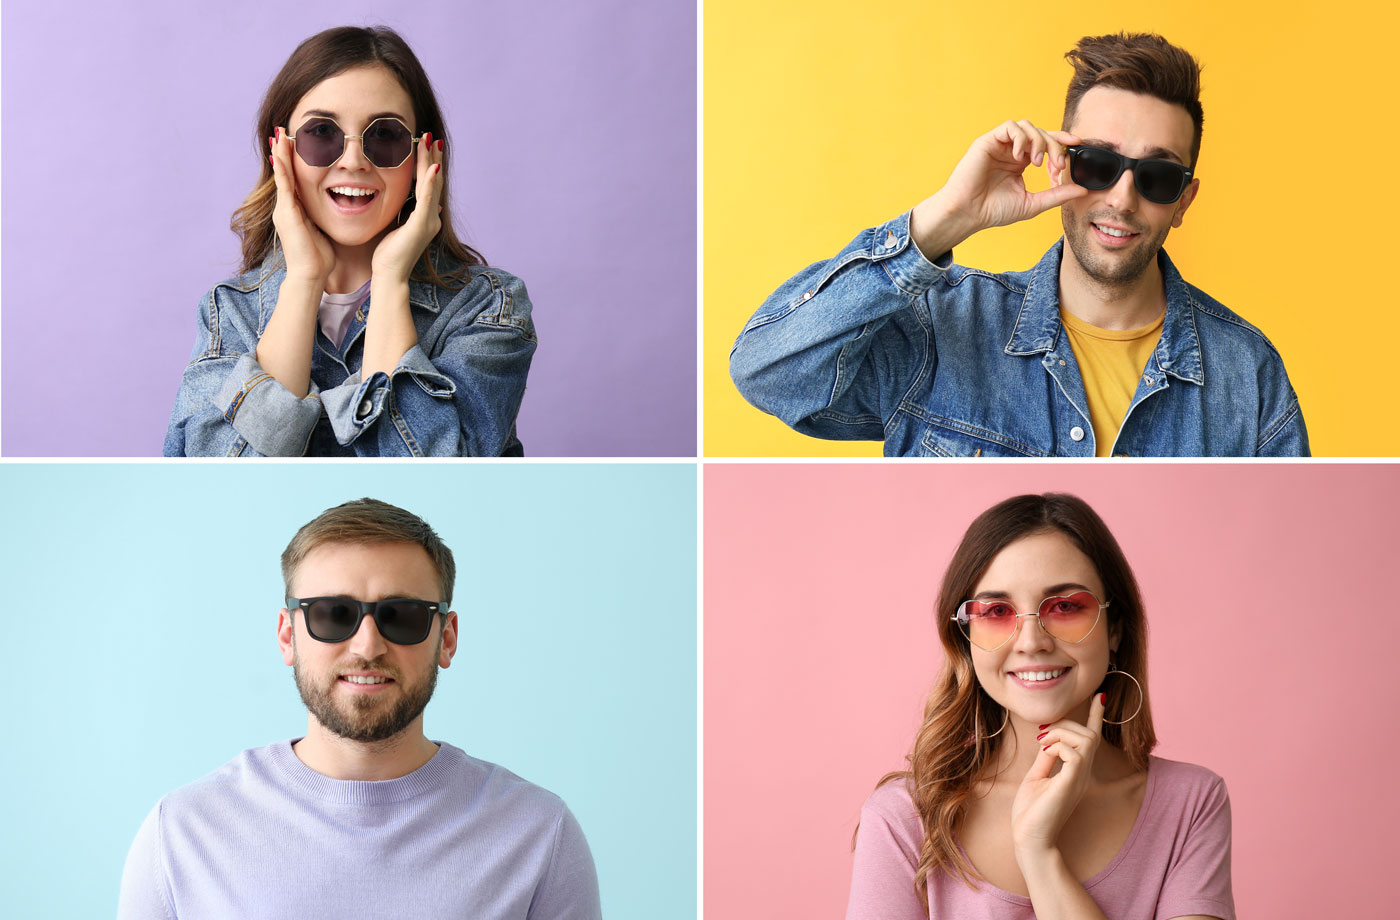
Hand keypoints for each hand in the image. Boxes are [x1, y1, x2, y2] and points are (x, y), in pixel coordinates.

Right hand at [269, 127, 334, 283]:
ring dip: (281, 154)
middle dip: (284, 152)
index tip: (295, 144)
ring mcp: (284, 210)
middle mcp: (286, 208)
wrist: (311, 275)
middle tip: (282, 130)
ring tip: (279, 134)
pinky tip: (281, 153)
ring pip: (282, 176)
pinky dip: (282, 168)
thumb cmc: (320, 258)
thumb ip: (323, 218)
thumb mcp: (322, 231)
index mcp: (295, 211)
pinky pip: (284, 186)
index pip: (294, 180)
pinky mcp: (286, 214)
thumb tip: (337, 209)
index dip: (293, 162)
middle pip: (285, 174)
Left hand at [371, 133, 443, 283]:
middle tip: (431, 136)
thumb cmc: (388, 255)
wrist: (389, 276)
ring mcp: (429, 222)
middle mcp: (432, 218)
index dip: (428, 165)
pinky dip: (430, 183)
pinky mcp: (421, 227)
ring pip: (433, 186)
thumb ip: (404, 213)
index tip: (425, 145)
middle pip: (434, 181)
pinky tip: (431, 168)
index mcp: (426, 217)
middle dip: (433, 157)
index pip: (428, 185)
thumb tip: (408, 203)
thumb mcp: (396, 227)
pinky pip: (427, 200)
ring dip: (432, 162)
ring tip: (431, 142)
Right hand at [944, 119, 1087, 228]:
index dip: (1062, 142)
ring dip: (1038, 141)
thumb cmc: (993, 211)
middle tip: (1058, 164)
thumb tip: (1083, 190)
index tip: (1076, 147)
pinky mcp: (988, 141)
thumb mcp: (1032, 204)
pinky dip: (1020, 138)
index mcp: (1020, 162)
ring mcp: (999, 145)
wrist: (967, 213)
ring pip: (1027, 127)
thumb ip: (1057, 195)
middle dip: (1054, 146)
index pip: (1045, 144)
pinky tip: (1020, 156)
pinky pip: (1010, 127)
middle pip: (1040, 133)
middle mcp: (1010, 151)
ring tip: (1037, 162)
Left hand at [1010, 692, 1104, 855]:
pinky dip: (1058, 746)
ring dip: (1062, 732)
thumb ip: (1046, 756)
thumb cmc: (1031, 813)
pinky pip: (1074, 752)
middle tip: (1043, 735)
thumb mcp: (1036, 776)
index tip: (1100, 695)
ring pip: (1085, 739)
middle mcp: (1082, 773)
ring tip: (1044, 744)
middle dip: (1066, 724)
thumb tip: (1048, 736)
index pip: (1091, 738)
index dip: (1095, 716)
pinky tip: (1046, 754)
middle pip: (1089, 734)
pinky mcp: (1071, 783)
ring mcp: (1079, 778)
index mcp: (1075, 771)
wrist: (1029, 838)